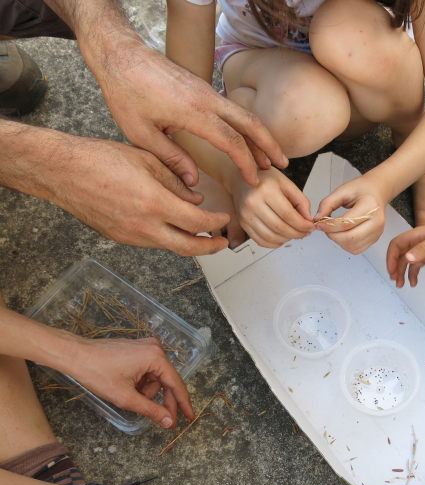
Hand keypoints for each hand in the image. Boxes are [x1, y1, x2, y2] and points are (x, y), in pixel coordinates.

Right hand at [55, 139, 229, 255]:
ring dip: (189, 243)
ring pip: (169, 246)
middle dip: (211, 247)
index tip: (224, 217)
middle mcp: (144, 226)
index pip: (198, 222)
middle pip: (188, 247)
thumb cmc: (100, 158)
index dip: (216, 222)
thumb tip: (196, 200)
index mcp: (155, 204)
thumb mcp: (147, 160)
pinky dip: (168, 237)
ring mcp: (130, 235)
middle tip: (223, 242)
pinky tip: (172, 227)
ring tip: (202, 234)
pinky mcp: (118, 237)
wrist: (61, 171)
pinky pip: (151, 242)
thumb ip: (176, 183)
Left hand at [67, 337, 194, 428]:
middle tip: (164, 420)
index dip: (183, 403)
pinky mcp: (138, 349)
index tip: (189, 417)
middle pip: (166, 381)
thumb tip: (169, 421)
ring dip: (146, 391)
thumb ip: (151, 410)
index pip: (176, 384)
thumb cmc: (97, 373)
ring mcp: (146, 347)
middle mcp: (155, 349)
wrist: (74, 355)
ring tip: (128, 396)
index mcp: (156, 358)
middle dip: (162, 400)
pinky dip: (140, 382)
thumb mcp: (125, 397)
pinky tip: (127, 387)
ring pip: (155, 377)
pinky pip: (147, 370)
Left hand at [89, 36, 286, 187]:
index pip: (232, 141)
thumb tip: (194, 181)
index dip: (246, 163)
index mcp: (194, 113)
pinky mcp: (203, 88)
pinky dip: (246, 125)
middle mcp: (207, 99)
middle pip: (250, 123)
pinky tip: (246, 138)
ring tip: (270, 155)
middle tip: (282, 164)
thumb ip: (171, 158)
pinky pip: (233, 108)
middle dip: (269, 145)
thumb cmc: (126, 92)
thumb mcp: (141, 133)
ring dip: (261, 134)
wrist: (120, 55)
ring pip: (244, 114)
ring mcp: (207, 91)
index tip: (254, 179)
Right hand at [231, 168, 313, 247]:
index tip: (310, 227)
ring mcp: (246, 215)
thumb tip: (308, 219)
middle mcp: (253, 203)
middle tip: (305, 233)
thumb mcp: (287, 183)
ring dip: (287, 239)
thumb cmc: (265, 180)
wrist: (241, 180)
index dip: (302, 224)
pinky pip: (260, 241)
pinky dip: (274, 243)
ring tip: (295, 234)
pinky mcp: (243, 224)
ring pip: (271, 237)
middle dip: (297, 234)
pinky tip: (282, 238)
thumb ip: (301, 201)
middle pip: (279, 227)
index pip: (288, 214)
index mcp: (266, 190)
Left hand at [314, 175, 387, 254]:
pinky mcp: (374, 239)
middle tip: (326, 227)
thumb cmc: (362, 190)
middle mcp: (376, 221)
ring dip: (338, 241)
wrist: (376, 192)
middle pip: (350, 238)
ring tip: (334, 229)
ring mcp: (377, 232)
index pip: (346, 223)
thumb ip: (327, 204)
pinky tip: (343, 233)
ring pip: (352, 246)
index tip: (319, 223)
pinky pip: (356, 249)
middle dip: (333, 235)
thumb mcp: (342, 190)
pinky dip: (345, 244)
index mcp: (370, 206)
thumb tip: (318, 219)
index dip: (329, 226)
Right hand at [386, 221, 424, 286]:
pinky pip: (417, 265)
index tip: (392, 271)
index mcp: (415, 235)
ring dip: (403, 272)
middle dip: (395, 268)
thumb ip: (423, 249)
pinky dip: (413, 273)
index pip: (396, 245)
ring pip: (407, 261)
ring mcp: (423, 249)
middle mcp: (417, 242)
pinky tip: (414, 282)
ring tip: (402, 284)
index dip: (391, 258)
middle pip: (400, 255)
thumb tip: (407, 258)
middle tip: (396, 281)